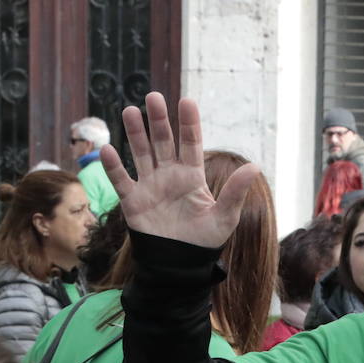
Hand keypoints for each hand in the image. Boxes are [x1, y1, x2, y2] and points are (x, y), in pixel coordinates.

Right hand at [101, 92, 260, 248]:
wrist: (180, 265)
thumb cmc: (205, 241)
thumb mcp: (224, 217)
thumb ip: (235, 192)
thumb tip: (255, 167)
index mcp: (191, 176)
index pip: (190, 144)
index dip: (188, 123)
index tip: (186, 102)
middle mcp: (169, 175)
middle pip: (162, 142)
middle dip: (158, 121)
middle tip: (153, 97)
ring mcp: (149, 186)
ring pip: (141, 154)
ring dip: (135, 134)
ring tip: (130, 111)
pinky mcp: (133, 201)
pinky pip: (121, 181)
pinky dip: (114, 167)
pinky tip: (108, 150)